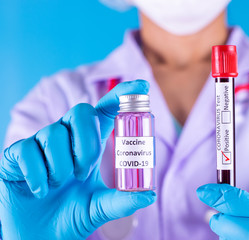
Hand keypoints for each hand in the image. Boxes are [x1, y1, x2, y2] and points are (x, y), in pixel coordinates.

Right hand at [0, 80, 155, 239]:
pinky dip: (38, 175)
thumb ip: (122, 201)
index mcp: (89, 145)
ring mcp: (41, 144)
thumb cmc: (71, 216)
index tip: (142, 85)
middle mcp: (67, 138)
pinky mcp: (16, 155)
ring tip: (60, 185)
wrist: (39, 236)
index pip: (105, 111)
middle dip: (86, 144)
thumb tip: (148, 194)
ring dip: (61, 166)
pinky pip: (28, 151)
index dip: (122, 96)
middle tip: (83, 172)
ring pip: (54, 133)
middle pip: (81, 112)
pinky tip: (40, 191)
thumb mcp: (99, 207)